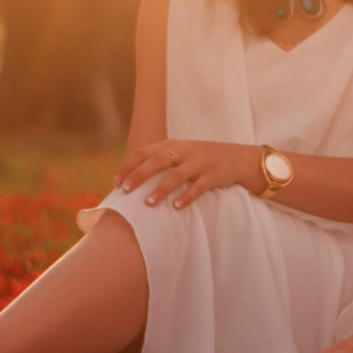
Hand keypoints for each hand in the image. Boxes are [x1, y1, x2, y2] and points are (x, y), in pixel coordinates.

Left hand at [117, 139, 264, 208]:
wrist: (236, 157)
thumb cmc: (199, 159)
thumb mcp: (179, 153)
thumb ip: (159, 159)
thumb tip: (130, 178)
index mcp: (172, 144)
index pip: (144, 152)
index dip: (129, 167)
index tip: (116, 183)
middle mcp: (184, 151)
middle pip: (157, 161)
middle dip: (139, 176)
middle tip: (125, 191)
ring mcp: (199, 163)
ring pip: (176, 175)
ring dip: (161, 189)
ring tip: (148, 203)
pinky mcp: (213, 175)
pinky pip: (198, 187)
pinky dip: (187, 197)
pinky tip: (177, 207)